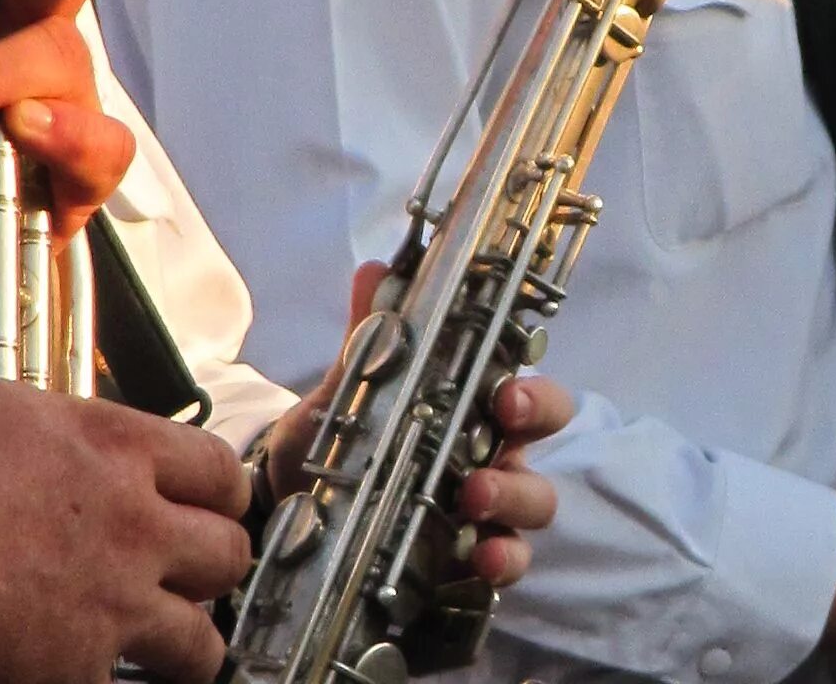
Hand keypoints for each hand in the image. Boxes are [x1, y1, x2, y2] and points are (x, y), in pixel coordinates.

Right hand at [0, 286, 253, 683]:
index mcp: (113, 447)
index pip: (218, 469)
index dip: (219, 490)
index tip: (208, 504)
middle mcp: (134, 524)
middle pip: (227, 554)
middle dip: (212, 567)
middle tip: (189, 577)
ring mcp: (113, 603)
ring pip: (199, 641)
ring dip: (187, 645)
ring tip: (169, 650)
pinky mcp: (77, 669)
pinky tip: (89, 676)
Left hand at [261, 264, 573, 587]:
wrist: (293, 523)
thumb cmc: (334, 450)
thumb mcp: (340, 401)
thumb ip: (363, 344)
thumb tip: (374, 271)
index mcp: (466, 405)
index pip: (521, 385)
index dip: (530, 386)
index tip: (506, 390)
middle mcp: (488, 452)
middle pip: (542, 433)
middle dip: (535, 422)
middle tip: (504, 418)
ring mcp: (487, 511)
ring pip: (535, 499)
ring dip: (514, 495)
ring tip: (475, 497)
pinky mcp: (471, 564)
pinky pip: (508, 562)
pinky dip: (504, 560)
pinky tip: (482, 559)